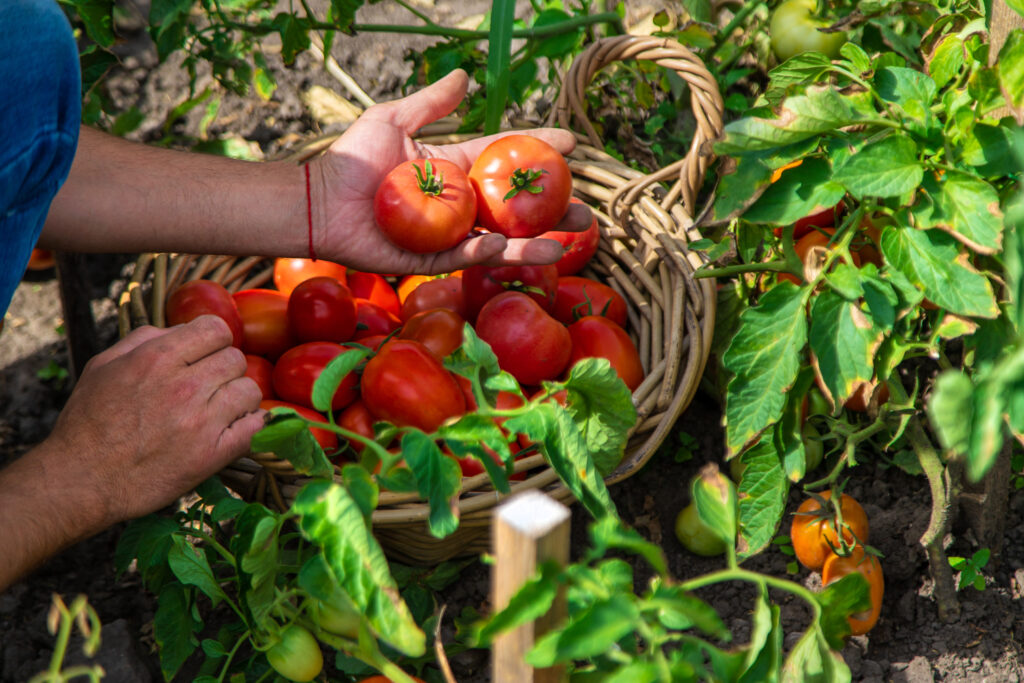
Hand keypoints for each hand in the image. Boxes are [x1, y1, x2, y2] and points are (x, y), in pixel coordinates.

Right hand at [44, 315, 262, 528]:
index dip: (215, 339)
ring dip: (239, 397)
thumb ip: (145, 340)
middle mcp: (184, 386)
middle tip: (209, 385)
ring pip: (250, 390)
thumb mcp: (104, 366)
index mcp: (156, 359)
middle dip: (225, 368)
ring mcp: (202, 421)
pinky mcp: (213, 454)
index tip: (207, 353)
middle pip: (236, 359)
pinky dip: (251, 425)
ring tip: (220, 408)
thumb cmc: (89, 422)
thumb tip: (183, 330)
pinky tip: (235, 427)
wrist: (82, 480)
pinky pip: (256, 427)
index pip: (217, 329)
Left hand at [308, 69, 592, 274]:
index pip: (504, 161)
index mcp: (454, 172)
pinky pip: (465, 259)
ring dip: (534, 243)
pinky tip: (511, 246)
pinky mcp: (429, 262)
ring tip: (567, 241)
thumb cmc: (352, 160)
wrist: (319, 201)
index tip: (571, 145)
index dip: (537, 153)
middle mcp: (458, 207)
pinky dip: (489, 254)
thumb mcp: (393, 119)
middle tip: (584, 211)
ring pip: (499, 242)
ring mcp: (447, 237)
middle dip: (551, 212)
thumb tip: (466, 78)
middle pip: (514, 211)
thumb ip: (430, 103)